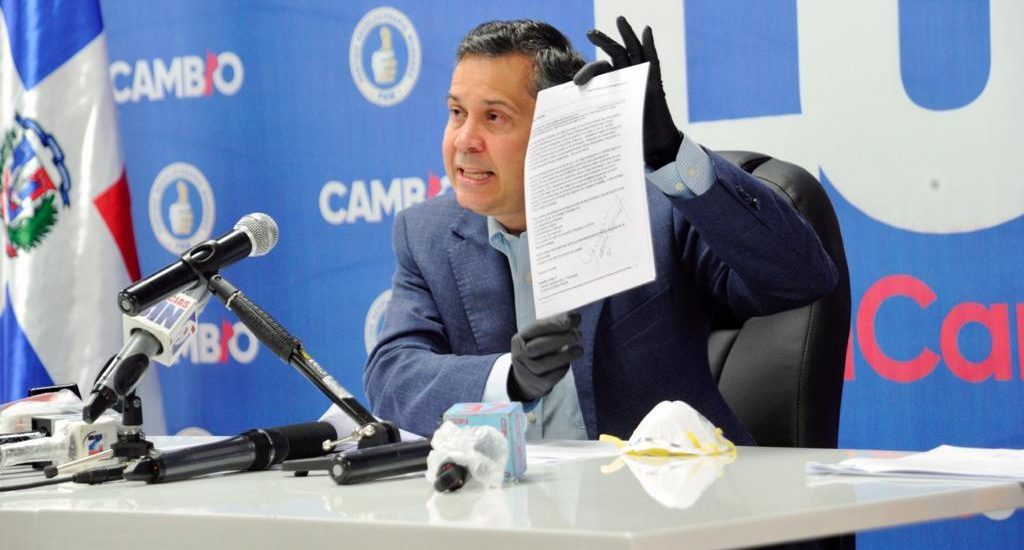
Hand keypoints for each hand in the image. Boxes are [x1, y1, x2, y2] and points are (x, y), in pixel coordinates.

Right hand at [508, 312, 582, 401]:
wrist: (526, 378)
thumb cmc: (536, 351)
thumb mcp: (539, 337)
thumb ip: (554, 326)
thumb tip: (574, 317)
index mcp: (519, 339)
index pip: (536, 328)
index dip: (555, 323)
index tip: (573, 319)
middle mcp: (519, 355)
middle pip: (539, 347)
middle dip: (560, 339)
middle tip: (578, 334)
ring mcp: (526, 372)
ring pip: (545, 364)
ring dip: (565, 355)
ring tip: (579, 349)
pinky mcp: (536, 385)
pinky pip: (552, 377)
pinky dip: (562, 368)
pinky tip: (569, 362)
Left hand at [573, 16, 682, 168]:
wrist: (653, 147)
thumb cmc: (628, 139)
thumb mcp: (604, 129)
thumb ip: (590, 123)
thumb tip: (563, 139)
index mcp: (613, 88)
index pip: (600, 72)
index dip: (588, 72)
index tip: (576, 82)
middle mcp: (627, 80)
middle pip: (615, 55)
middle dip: (604, 42)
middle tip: (590, 32)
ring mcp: (642, 79)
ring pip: (633, 51)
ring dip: (626, 34)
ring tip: (619, 19)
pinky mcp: (656, 83)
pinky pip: (653, 60)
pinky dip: (650, 45)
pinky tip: (647, 30)